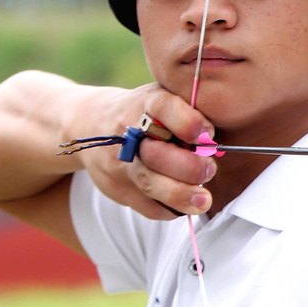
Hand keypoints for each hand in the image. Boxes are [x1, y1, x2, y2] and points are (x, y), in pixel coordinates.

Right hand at [71, 84, 216, 217]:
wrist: (92, 125)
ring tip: (202, 201)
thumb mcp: (163, 97)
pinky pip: (147, 206)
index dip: (188, 122)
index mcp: (145, 102)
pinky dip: (170, 208)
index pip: (163, 108)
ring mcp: (119, 162)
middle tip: (209, 170)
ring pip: (149, 183)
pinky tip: (184, 205)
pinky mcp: (116, 188)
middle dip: (188, 167)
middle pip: (156, 154)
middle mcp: (127, 132)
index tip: (208, 134)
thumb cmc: (145, 112)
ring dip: (180, 195)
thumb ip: (189, 112)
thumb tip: (215, 141)